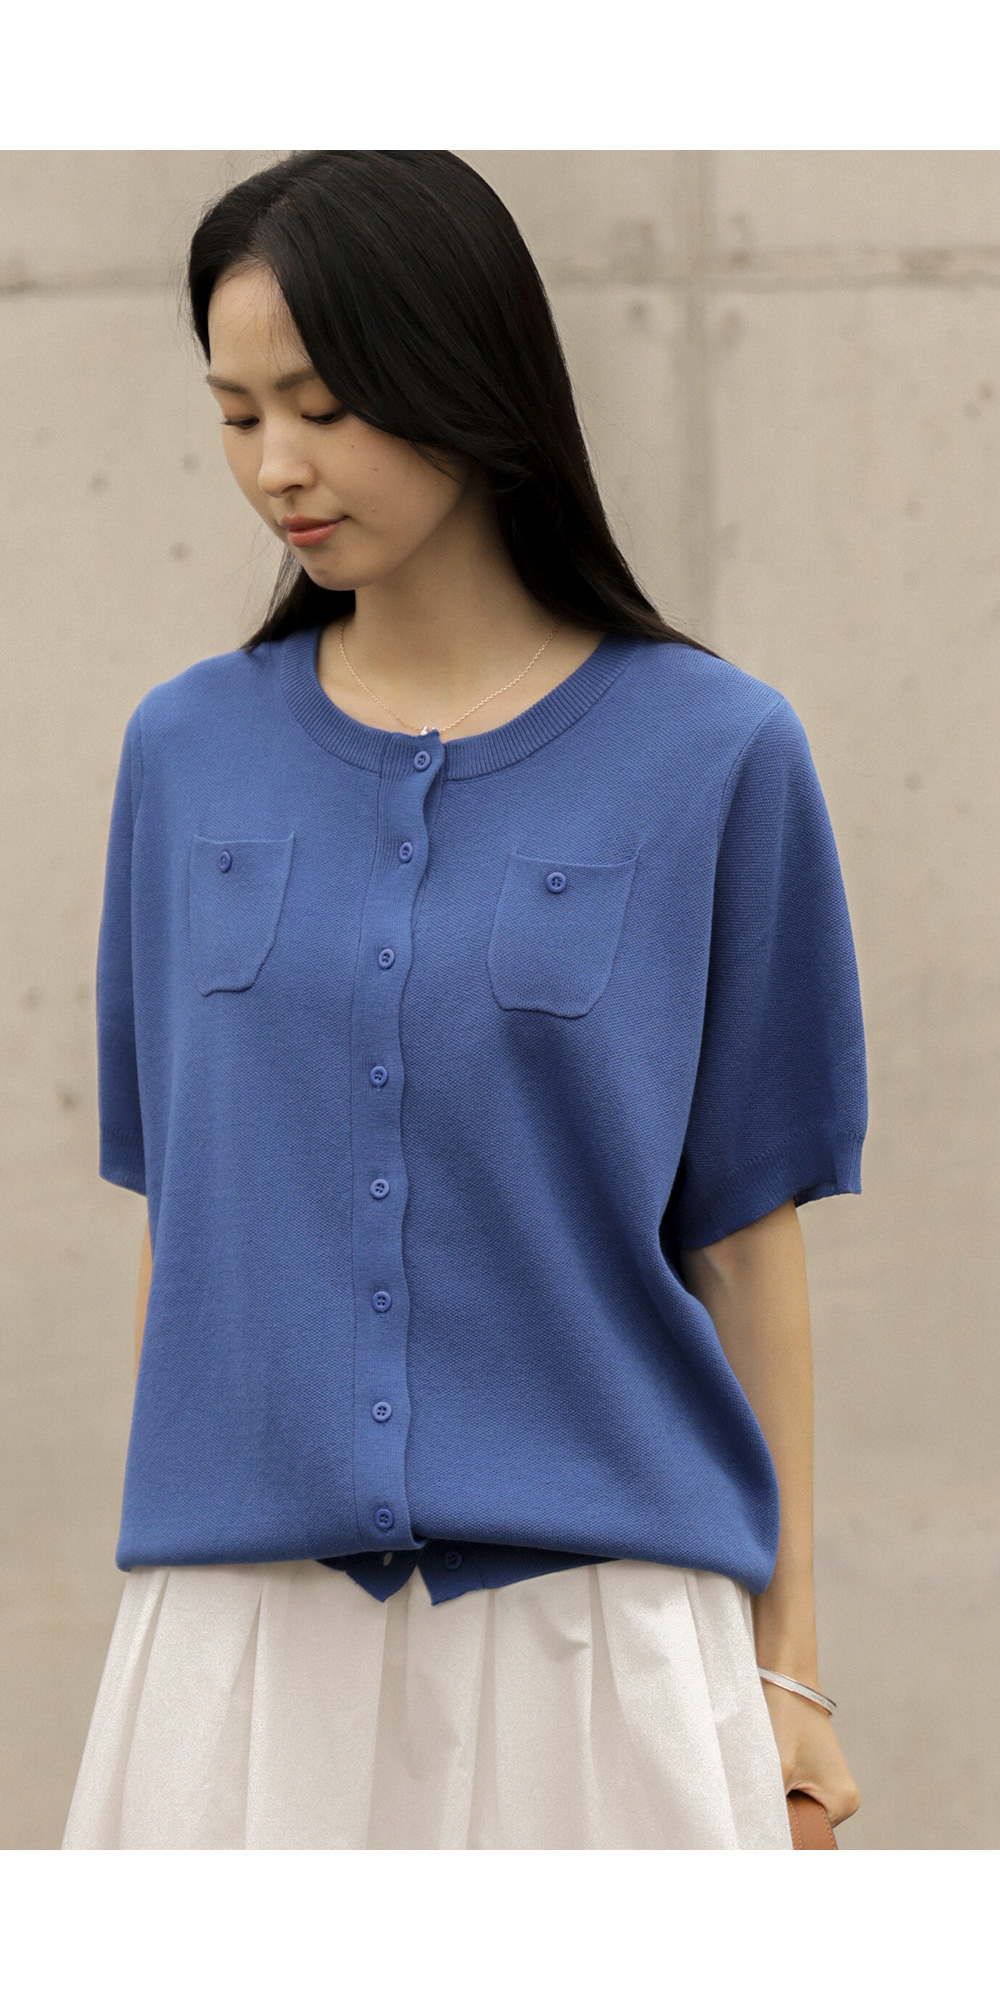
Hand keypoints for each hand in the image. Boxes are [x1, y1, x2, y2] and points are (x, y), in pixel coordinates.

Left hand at [761, 1681, 860, 1826]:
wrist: (784, 1678)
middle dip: (775, 1816)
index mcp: (843, 1803)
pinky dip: (774, 1789)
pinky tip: (760, 1775)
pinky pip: (790, 1794)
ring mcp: (829, 1785)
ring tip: (756, 1782)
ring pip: (792, 1810)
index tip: (754, 1823)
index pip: (805, 1838)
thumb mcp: (775, 1769)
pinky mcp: (814, 1773)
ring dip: (772, 1801)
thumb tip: (759, 1836)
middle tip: (752, 1799)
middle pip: (800, 1826)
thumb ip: (771, 1809)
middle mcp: (842, 1799)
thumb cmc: (784, 1718)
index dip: (777, 1831)